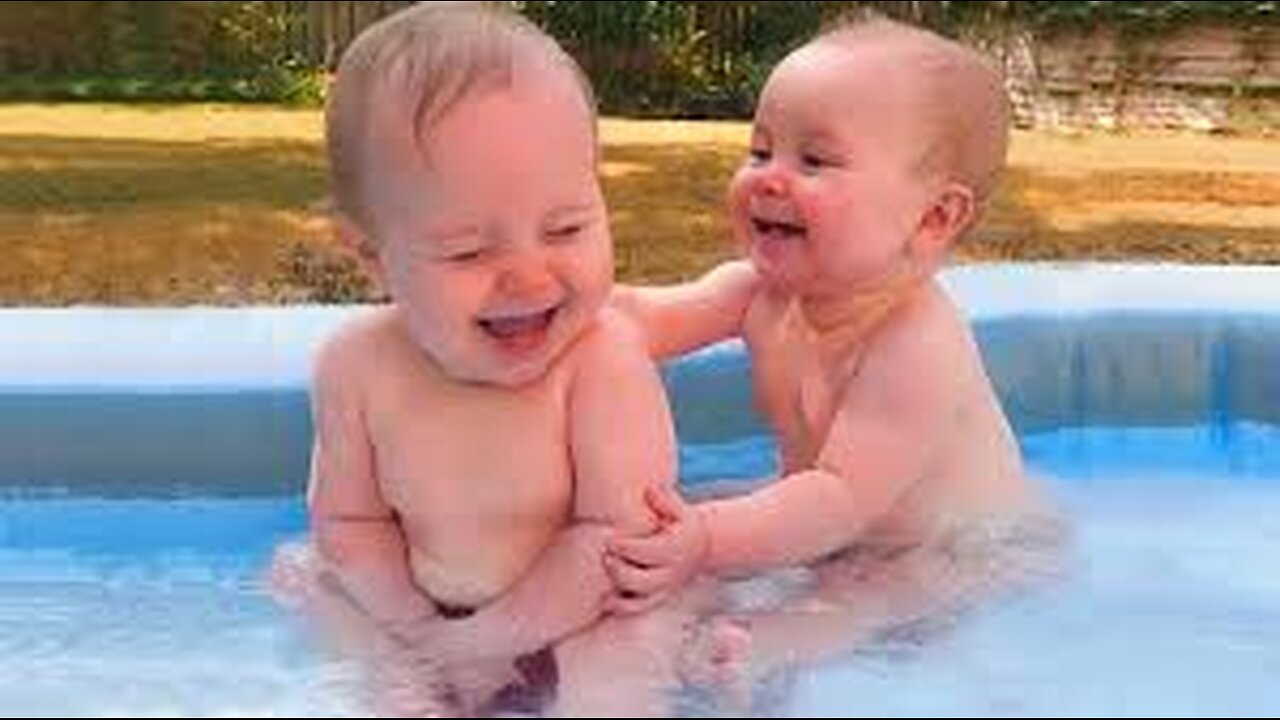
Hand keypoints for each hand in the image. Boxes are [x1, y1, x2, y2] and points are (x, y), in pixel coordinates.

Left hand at [605, 484, 707, 613]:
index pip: (648, 552)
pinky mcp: (658, 598)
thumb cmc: (683, 525)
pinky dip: (621, 608)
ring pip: (639, 599)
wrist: (701, 548)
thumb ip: (665, 500)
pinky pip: (639, 609)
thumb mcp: (681, 509)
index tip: (609, 539)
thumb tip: (649, 491)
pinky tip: (604, 601)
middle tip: (605, 557)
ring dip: (618, 592)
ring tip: (601, 580)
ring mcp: (665, 589)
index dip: (626, 547)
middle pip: (641, 580)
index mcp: (675, 549)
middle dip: (619, 570)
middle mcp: (671, 573)